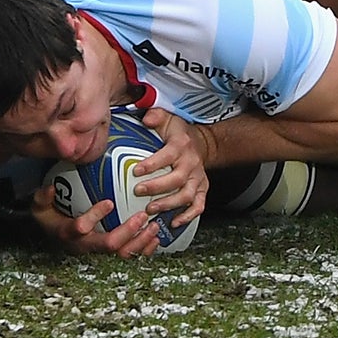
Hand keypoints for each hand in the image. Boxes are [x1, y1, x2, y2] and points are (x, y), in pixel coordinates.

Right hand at [30, 184, 161, 257]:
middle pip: (108, 245)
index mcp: (68, 234)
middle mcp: (85, 247)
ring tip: (153, 225)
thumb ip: (43, 197)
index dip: (94, 217)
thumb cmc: (49, 217)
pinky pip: (130, 256)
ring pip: (123, 254)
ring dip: (140, 241)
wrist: (54, 234)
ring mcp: (98, 253)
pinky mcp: (109, 254)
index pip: (81, 228)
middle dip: (127, 232)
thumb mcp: (40, 206)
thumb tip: (51, 188)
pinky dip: (144, 249)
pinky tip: (155, 237)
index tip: (108, 202)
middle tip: (141, 216)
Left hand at [132, 108, 208, 224]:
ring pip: (187, 195)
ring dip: (169, 204)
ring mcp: (198, 178)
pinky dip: (188, 216)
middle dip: (157, 188)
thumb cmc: (178, 133)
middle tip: (139, 192)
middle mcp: (192, 163)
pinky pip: (198, 206)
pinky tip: (173, 222)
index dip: (152, 164)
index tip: (136, 171)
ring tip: (151, 210)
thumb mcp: (167, 117)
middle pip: (177, 179)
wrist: (202, 142)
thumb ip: (155, 116)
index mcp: (181, 145)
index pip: (167, 156)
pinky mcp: (202, 189)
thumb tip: (146, 119)